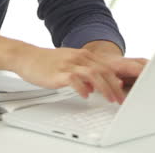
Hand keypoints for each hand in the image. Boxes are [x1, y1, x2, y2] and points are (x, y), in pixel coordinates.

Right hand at [10, 45, 146, 103]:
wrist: (27, 56)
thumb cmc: (48, 62)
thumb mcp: (70, 63)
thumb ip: (85, 72)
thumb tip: (98, 86)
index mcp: (84, 56)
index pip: (107, 67)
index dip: (119, 79)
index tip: (126, 90)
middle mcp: (79, 58)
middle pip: (103, 70)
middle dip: (115, 86)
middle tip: (122, 99)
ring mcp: (69, 64)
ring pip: (93, 74)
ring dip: (104, 87)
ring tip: (110, 99)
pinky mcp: (58, 72)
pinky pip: (74, 79)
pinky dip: (82, 87)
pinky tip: (86, 95)